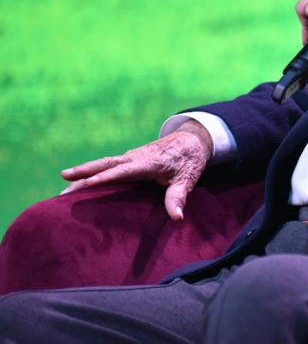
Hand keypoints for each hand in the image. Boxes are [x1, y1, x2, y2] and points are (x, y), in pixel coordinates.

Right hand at [60, 120, 213, 220]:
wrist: (192, 139)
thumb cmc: (189, 161)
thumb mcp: (188, 179)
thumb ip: (179, 198)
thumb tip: (177, 218)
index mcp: (149, 162)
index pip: (125, 171)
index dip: (107, 177)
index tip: (88, 184)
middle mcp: (136, 157)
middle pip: (107, 164)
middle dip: (85, 171)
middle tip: (64, 178)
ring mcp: (131, 157)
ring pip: (104, 164)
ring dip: (84, 172)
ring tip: (63, 183)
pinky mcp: (129, 159)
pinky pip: (108, 166)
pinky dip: (93, 172)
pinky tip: (79, 182)